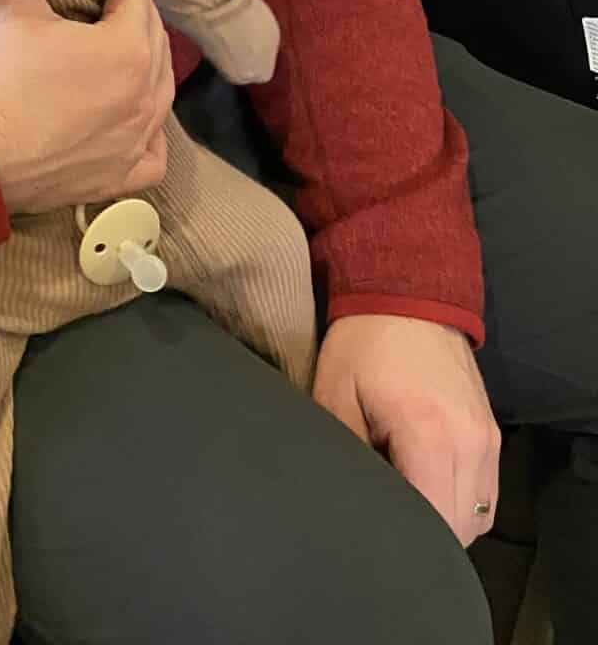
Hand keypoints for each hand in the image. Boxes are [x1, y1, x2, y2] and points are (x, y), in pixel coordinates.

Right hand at [0, 0, 173, 214]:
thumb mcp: (12, 1)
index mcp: (126, 50)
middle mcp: (144, 96)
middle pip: (156, 42)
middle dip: (141, 13)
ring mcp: (136, 141)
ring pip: (163, 93)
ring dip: (152, 64)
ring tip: (132, 47)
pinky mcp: (120, 176)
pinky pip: (155, 152)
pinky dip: (152, 132)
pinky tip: (138, 120)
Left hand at [313, 316, 500, 547]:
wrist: (407, 294)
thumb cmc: (364, 344)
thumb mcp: (335, 395)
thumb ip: (346, 454)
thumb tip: (350, 499)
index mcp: (429, 434)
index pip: (432, 521)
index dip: (402, 532)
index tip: (374, 520)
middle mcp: (470, 443)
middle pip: (458, 528)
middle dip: (422, 531)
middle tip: (385, 509)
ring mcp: (488, 440)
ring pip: (476, 518)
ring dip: (444, 520)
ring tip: (405, 496)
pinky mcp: (492, 434)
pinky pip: (485, 494)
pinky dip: (461, 502)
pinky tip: (427, 484)